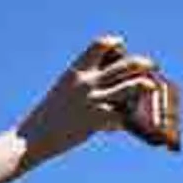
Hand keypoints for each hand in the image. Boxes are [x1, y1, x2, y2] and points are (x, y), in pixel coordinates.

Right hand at [17, 36, 164, 159]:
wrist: (31, 139)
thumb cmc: (45, 117)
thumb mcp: (62, 91)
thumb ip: (83, 85)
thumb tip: (105, 87)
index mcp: (76, 71)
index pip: (101, 45)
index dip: (115, 43)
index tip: (120, 47)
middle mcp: (87, 82)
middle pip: (127, 64)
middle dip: (143, 63)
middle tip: (149, 66)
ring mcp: (94, 100)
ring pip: (133, 85)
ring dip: (145, 85)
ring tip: (150, 86)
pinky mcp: (98, 119)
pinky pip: (122, 115)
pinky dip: (123, 120)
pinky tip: (117, 126)